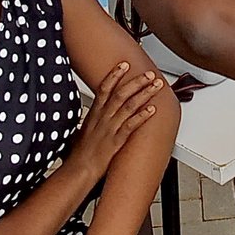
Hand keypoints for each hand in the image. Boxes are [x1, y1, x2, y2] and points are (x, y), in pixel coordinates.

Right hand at [68, 61, 161, 179]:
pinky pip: (131, 125)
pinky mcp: (116, 141)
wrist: (78, 170)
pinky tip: (152, 110)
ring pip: (129, 106)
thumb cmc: (78, 154)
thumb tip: (89, 117)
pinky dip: (142, 116)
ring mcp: (110, 128)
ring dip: (144, 94)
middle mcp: (102, 118)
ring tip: (156, 86)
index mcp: (94, 114)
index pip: (104, 88)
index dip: (115, 75)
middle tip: (149, 74)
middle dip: (136, 82)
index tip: (124, 65)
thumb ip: (88, 122)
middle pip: (120, 94)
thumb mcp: (79, 132)